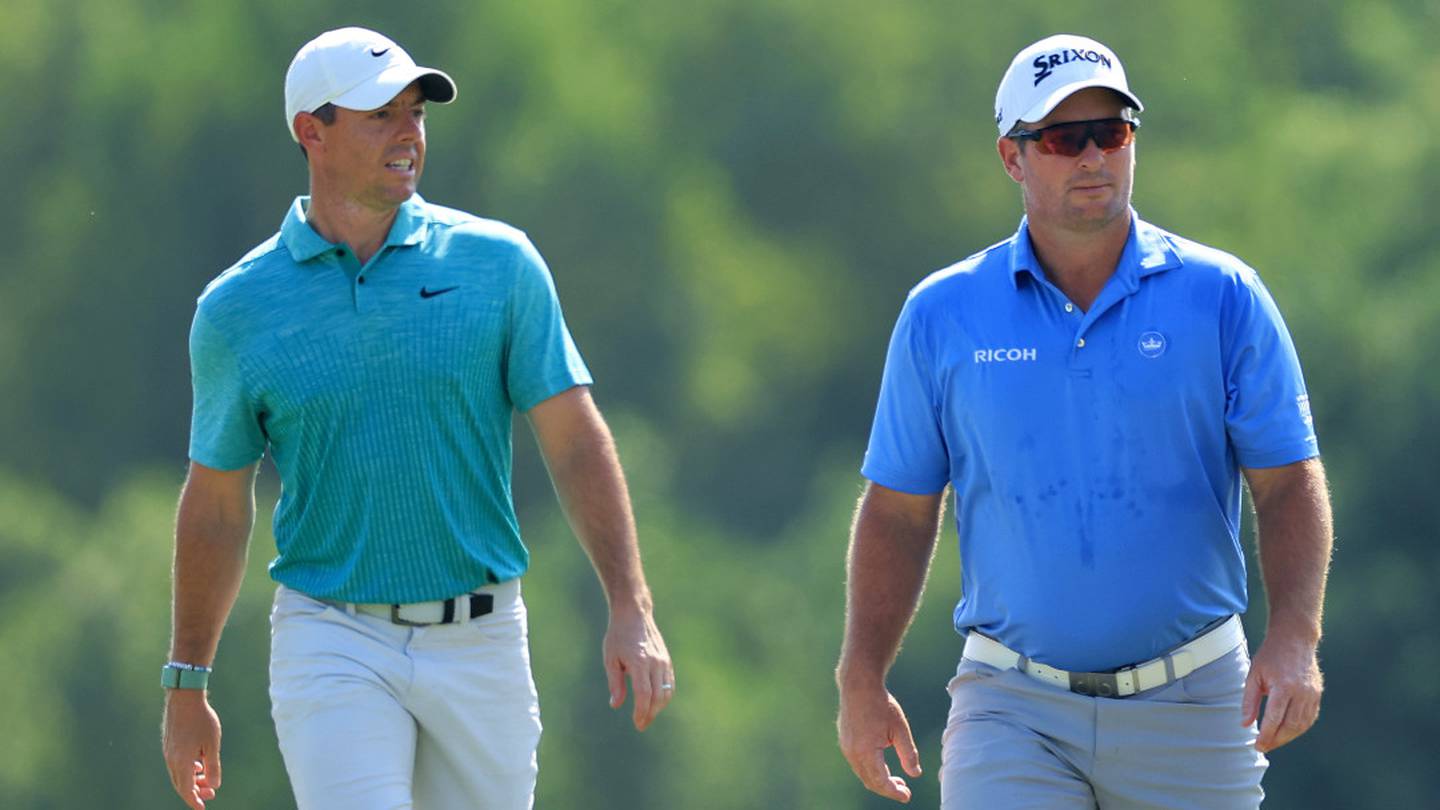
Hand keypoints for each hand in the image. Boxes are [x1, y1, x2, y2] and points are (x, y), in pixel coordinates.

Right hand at [162, 690, 221, 808]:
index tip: (202, 809)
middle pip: (181, 784)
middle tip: (211, 794)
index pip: (186, 790)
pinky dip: (187, 769)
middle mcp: (171, 760)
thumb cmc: (201, 719)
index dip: (194, 801)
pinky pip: (176, 764)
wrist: (184, 698)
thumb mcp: (212, 744)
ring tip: (207, 779)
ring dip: (192, 780)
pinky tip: (198, 765)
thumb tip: (214, 785)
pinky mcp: (169, 744)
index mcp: (182, 762)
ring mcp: (168, 751)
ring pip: (179, 774)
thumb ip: (213, 766)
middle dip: (195, 792)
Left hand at [603, 605, 673, 730]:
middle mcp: (655, 662)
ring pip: (667, 692)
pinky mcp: (667, 660)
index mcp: (639, 662)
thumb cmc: (618, 636)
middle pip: (658, 696)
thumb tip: (616, 705)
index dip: (641, 712)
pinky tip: (656, 703)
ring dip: (659, 707)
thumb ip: (615, 683)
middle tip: (641, 724)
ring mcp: (664, 661)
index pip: (644, 694)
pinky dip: (665, 696)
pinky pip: (670, 683)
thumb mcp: (610, 659)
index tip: (637, 723)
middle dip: (650, 714)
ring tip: (647, 715)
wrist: (634, 614)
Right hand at [838, 684, 921, 802]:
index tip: (907, 796)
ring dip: (879, 781)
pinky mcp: (845, 742)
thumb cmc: (881, 704)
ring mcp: (846, 748)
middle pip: (870, 782)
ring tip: (897, 780)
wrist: (859, 686)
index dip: (894, 792)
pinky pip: (858, 764)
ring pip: (863, 774)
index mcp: (867, 751)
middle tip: (904, 790)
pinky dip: (871, 771)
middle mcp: (853, 753)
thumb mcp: (900, 729)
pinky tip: (883, 766)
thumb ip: (908, 753)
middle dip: (887, 789)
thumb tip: (915, 774)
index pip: (881, 781)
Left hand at [1242, 633, 1323, 752]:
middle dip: (1277, 739)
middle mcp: (1301, 692)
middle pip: (1290, 725)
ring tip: (1273, 741)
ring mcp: (1312, 694)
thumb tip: (1246, 724)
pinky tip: (1287, 731)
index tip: (1258, 745)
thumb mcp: (1254, 674)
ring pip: (1302, 725)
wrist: (1295, 639)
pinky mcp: (1317, 695)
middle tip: (1263, 746)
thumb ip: (1249, 701)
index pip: (1275, 718)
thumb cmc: (1271, 655)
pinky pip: (1310, 718)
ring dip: (1288, 737)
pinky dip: (1298, 728)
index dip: (1266, 735)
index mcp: (1284, 686)